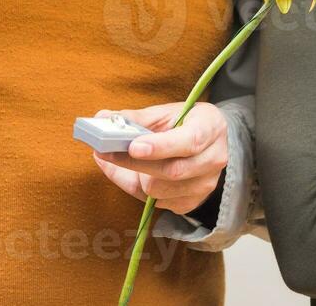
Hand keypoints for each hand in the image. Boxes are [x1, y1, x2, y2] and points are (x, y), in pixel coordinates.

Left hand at [90, 102, 228, 215]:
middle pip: (172, 171)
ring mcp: (205, 185)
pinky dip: (138, 189)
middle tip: (105, 152)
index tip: (133, 146)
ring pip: (160, 191)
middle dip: (134, 164)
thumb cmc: (185, 123)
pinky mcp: (192, 202)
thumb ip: (136, 117)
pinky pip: (157, 203)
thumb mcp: (166, 112)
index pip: (189, 141)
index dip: (161, 146)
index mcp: (210, 128)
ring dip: (136, 176)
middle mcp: (213, 160)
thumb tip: (102, 119)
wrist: (211, 142)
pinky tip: (135, 174)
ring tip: (123, 159)